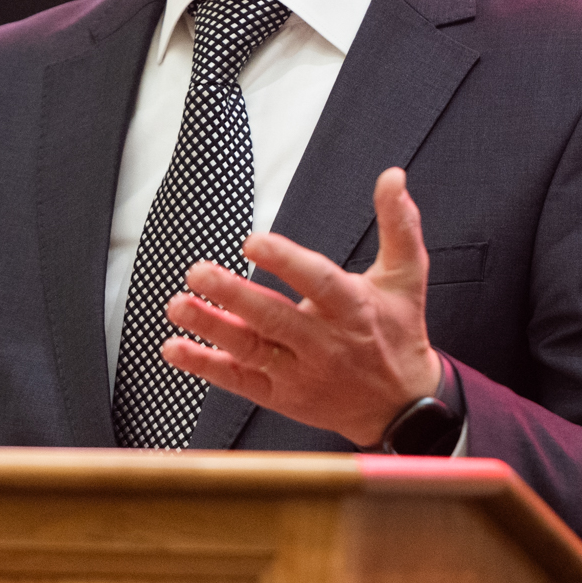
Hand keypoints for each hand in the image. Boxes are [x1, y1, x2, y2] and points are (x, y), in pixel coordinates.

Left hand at [161, 167, 439, 446]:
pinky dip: (205, 366)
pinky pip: (239, 381)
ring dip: (210, 328)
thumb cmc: (398, 331)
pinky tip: (174, 347)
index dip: (286, 262)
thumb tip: (392, 175)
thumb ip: (399, 225)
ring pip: (251, 350)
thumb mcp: (407, 277)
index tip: (252, 242)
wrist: (401, 407)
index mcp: (354, 309)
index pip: (318, 282)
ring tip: (177, 304)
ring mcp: (300, 373)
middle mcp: (325, 344)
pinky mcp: (281, 395)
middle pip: (275, 319)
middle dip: (234, 296)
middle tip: (198, 272)